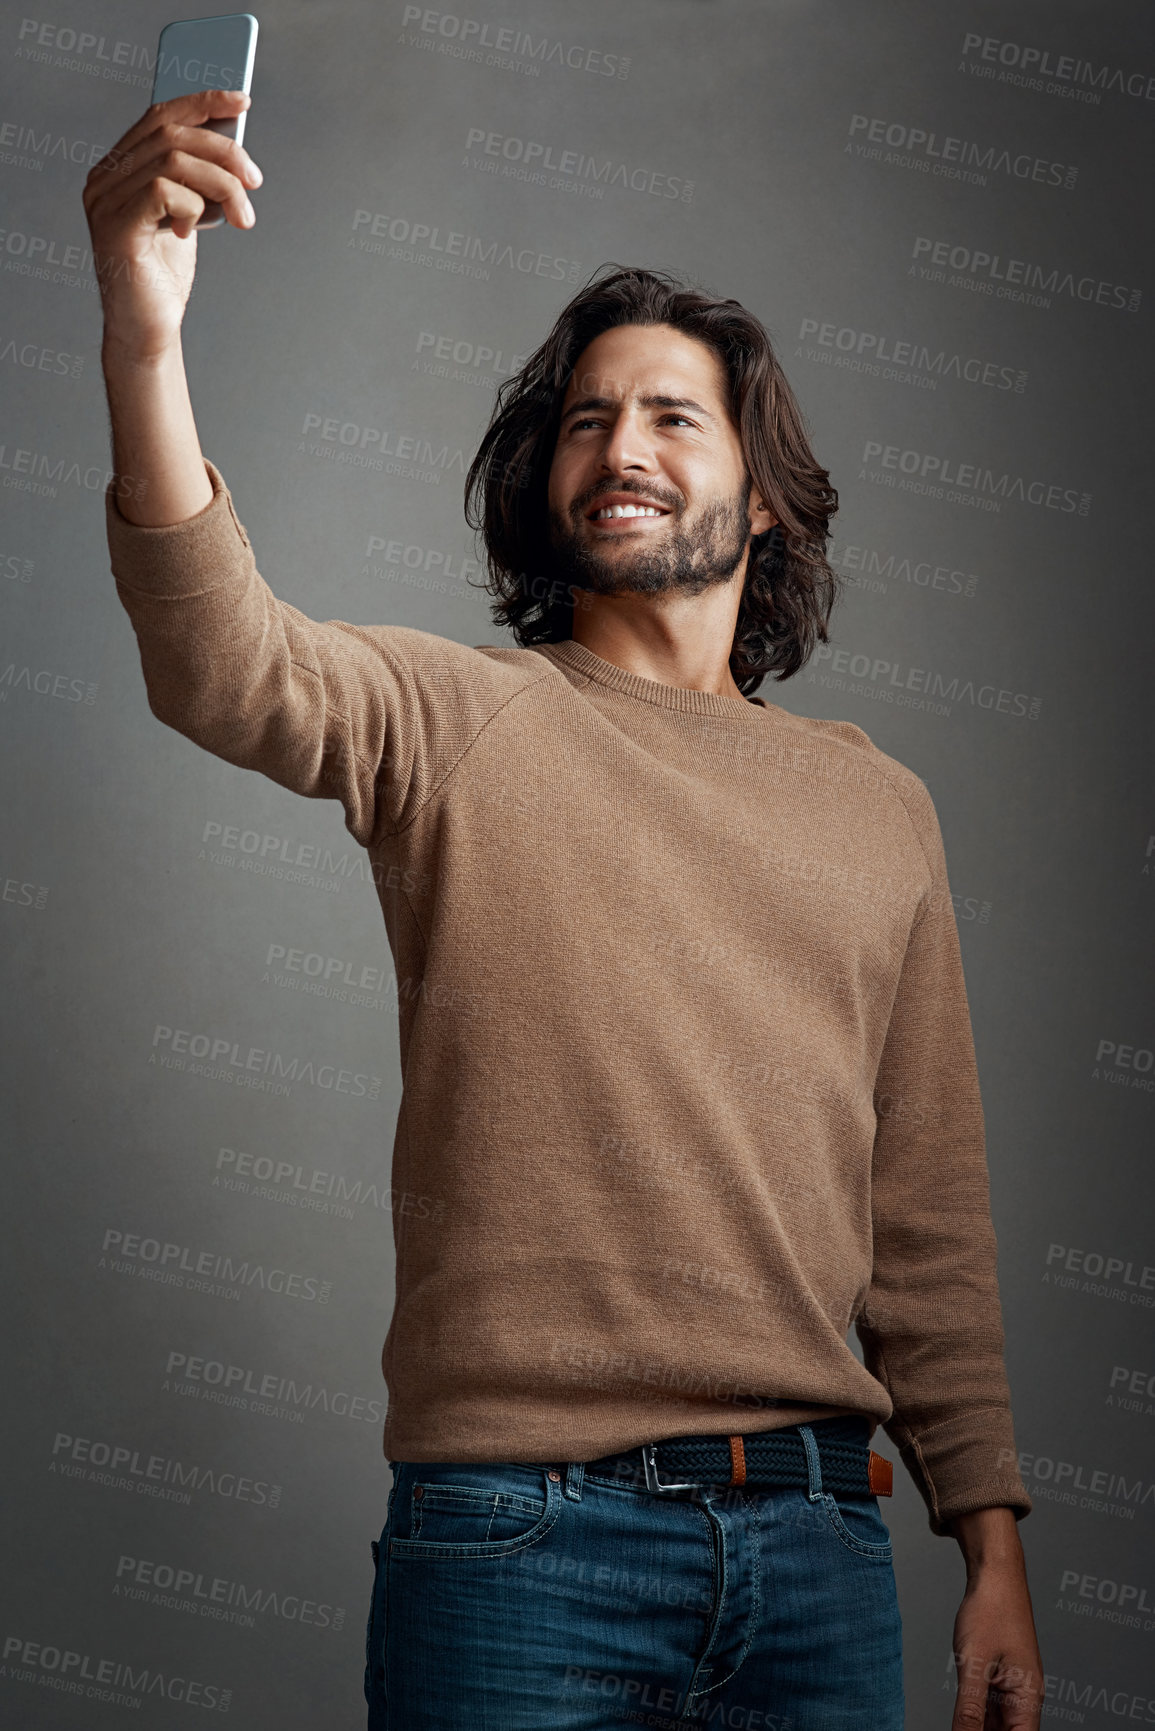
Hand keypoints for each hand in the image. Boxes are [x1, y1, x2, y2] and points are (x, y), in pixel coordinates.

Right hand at [82, 89, 261, 357]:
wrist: (148, 331)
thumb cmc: (164, 278)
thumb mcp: (187, 215)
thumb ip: (197, 180)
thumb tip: (234, 148)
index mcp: (119, 170)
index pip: (160, 116)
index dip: (202, 101)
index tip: (242, 101)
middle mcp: (104, 179)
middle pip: (171, 132)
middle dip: (224, 151)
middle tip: (255, 181)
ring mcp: (105, 202)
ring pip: (173, 158)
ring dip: (222, 184)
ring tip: (243, 216)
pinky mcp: (117, 227)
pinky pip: (165, 190)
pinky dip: (194, 206)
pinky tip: (196, 232)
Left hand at [949, 1509, 1042, 1728]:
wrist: (995, 1573)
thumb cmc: (992, 1609)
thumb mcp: (974, 1663)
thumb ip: (969, 1709)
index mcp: (1027, 1700)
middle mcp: (1023, 1699)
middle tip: (960, 1727)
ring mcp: (1011, 1689)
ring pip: (995, 1726)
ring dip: (976, 1728)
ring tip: (957, 1722)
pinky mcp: (998, 1679)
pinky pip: (988, 1709)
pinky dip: (973, 1717)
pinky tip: (958, 1718)